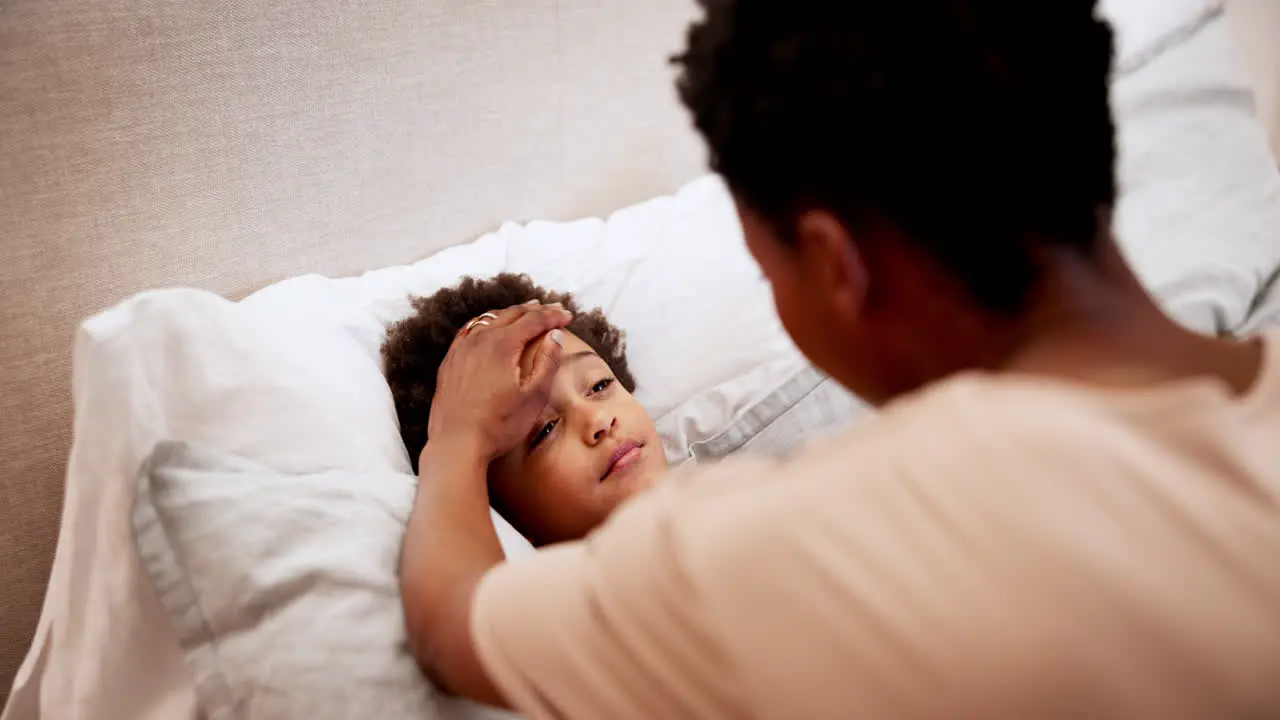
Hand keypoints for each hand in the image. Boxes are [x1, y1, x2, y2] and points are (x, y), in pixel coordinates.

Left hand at [425, 301, 572, 465]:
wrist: (456, 445)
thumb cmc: (499, 425)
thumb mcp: (534, 396)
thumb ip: (548, 362)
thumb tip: (556, 335)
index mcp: (502, 344)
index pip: (533, 320)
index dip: (553, 316)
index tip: (568, 315)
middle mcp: (479, 340)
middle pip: (511, 314)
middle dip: (535, 310)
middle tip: (553, 309)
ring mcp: (461, 350)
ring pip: (489, 319)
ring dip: (511, 314)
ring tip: (526, 312)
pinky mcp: (449, 362)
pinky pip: (470, 331)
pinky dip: (487, 324)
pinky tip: (491, 329)